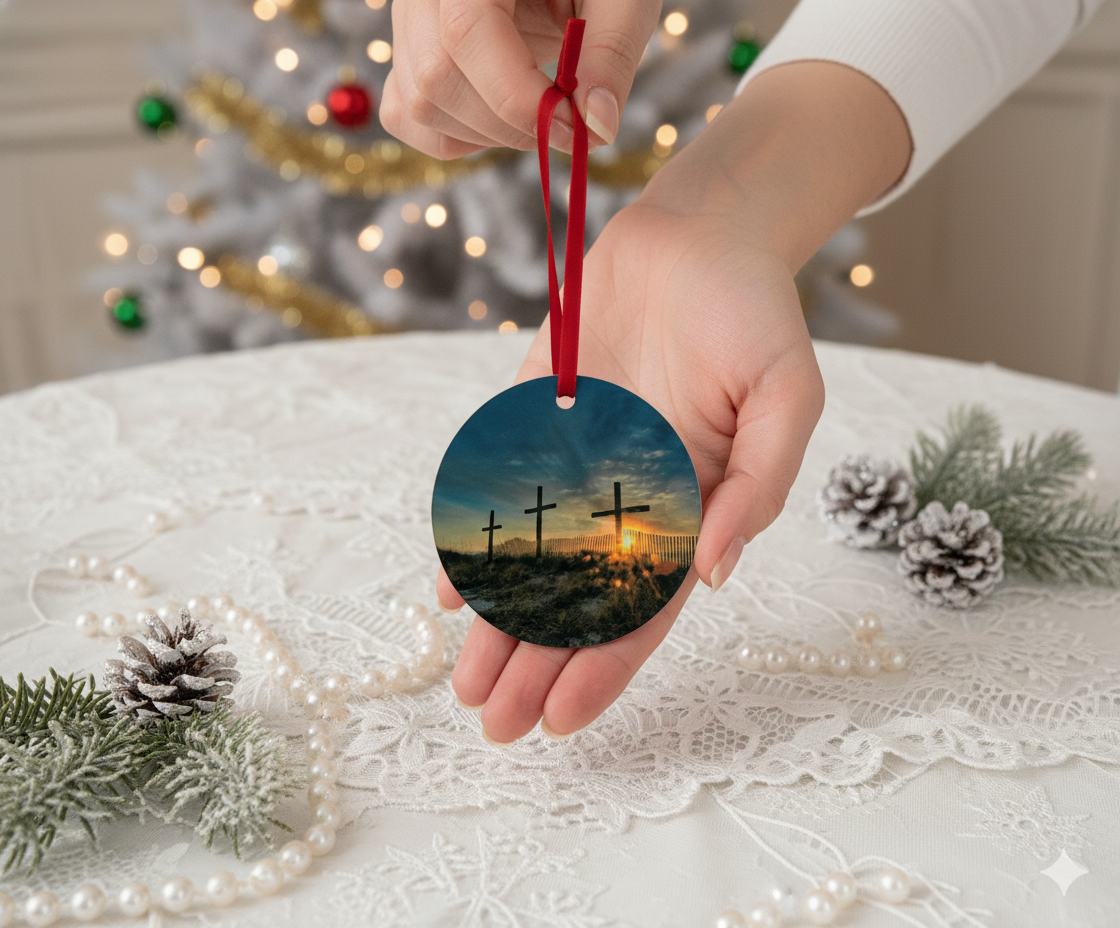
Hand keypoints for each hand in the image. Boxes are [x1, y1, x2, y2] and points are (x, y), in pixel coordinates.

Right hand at [380, 0, 661, 156]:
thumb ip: (612, 49)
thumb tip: (597, 127)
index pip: (465, 33)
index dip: (520, 99)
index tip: (575, 129)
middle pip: (436, 78)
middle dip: (509, 124)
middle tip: (566, 122)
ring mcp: (407, 18)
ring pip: (419, 104)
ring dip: (487, 134)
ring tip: (541, 111)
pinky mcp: (408, 50)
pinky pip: (407, 114)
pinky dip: (456, 135)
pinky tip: (504, 117)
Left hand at [443, 183, 823, 743]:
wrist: (693, 232)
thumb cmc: (752, 311)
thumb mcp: (787, 395)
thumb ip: (759, 485)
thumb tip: (717, 573)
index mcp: (694, 505)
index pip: (647, 608)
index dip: (606, 665)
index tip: (561, 719)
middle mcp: (634, 498)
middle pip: (583, 601)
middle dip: (540, 663)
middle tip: (494, 724)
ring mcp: (583, 465)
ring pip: (536, 563)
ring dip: (502, 623)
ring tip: (465, 683)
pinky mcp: (539, 425)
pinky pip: (503, 494)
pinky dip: (478, 542)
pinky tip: (451, 591)